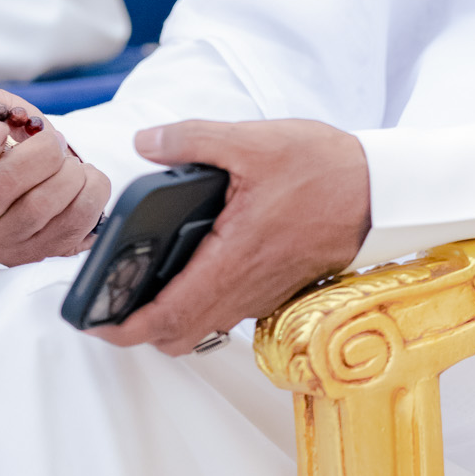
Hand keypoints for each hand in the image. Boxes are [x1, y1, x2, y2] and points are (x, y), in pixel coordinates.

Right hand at [0, 80, 108, 262]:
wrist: (39, 165)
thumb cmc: (2, 135)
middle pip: (2, 186)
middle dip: (40, 151)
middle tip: (52, 139)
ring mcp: (2, 244)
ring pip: (42, 206)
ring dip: (69, 171)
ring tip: (67, 160)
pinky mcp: (40, 253)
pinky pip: (76, 223)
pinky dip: (91, 190)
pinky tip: (83, 178)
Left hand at [91, 118, 370, 355]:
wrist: (381, 190)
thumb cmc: (326, 170)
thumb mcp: (253, 141)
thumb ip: (193, 139)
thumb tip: (148, 142)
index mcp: (232, 259)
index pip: (165, 317)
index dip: (121, 328)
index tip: (93, 320)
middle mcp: (246, 288)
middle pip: (179, 336)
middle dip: (138, 328)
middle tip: (110, 301)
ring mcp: (263, 293)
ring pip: (204, 327)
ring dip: (170, 318)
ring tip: (143, 285)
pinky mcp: (276, 287)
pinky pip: (228, 312)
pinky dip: (200, 304)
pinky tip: (193, 267)